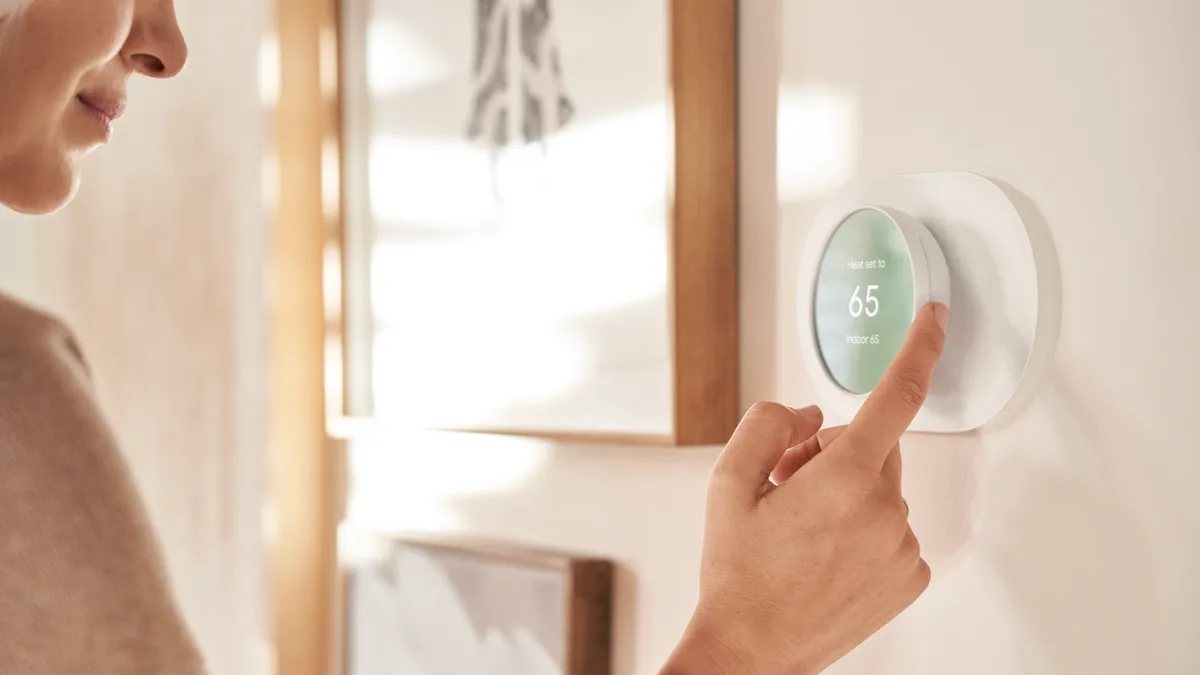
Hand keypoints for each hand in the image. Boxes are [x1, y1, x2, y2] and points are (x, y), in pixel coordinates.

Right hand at [662, 303, 948, 674]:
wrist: (751, 651)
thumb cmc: (737, 575)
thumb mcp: (728, 483)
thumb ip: (769, 424)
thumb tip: (809, 414)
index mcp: (841, 479)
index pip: (895, 395)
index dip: (919, 348)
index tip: (935, 319)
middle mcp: (884, 510)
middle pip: (873, 444)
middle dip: (833, 451)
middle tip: (788, 485)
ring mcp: (901, 546)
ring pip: (883, 487)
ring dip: (848, 492)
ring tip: (801, 529)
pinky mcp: (909, 576)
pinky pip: (892, 525)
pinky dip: (864, 527)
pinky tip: (824, 553)